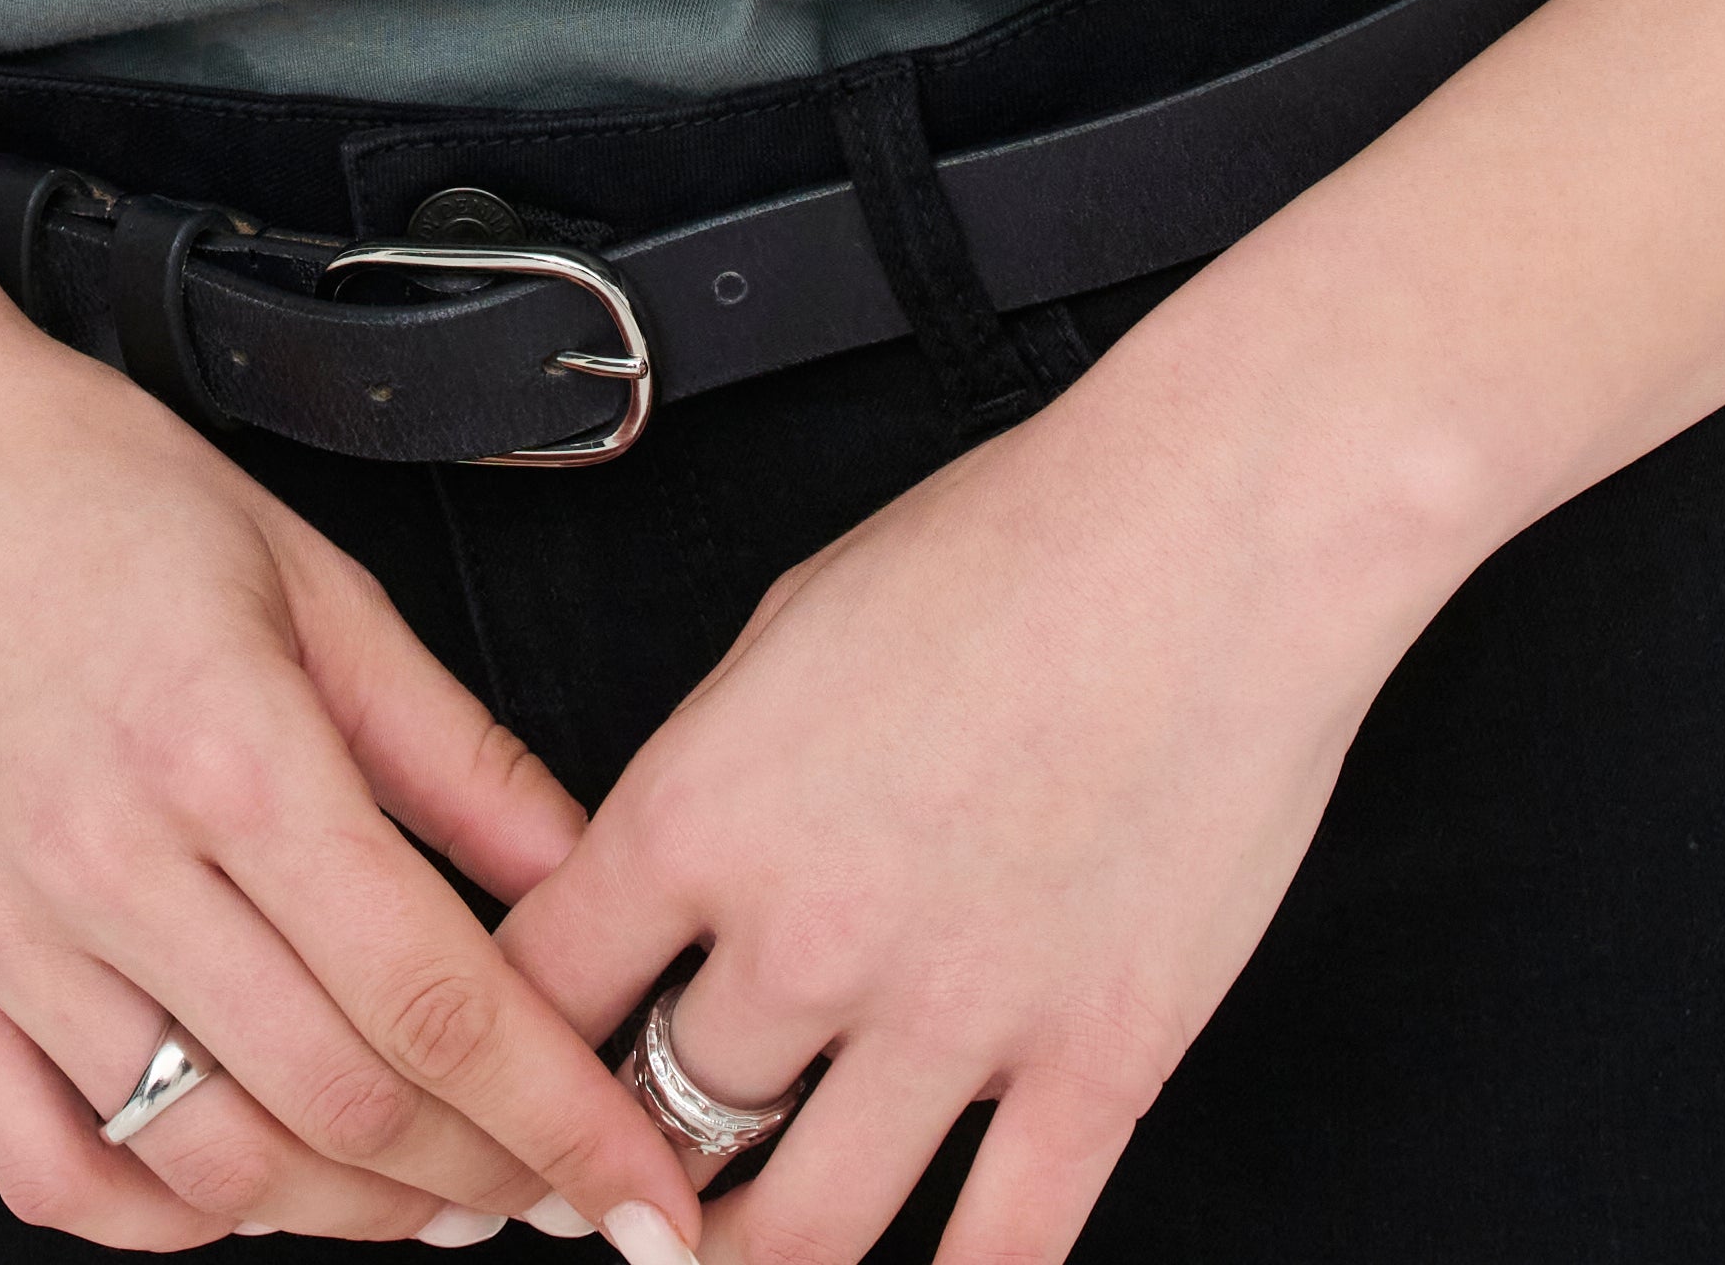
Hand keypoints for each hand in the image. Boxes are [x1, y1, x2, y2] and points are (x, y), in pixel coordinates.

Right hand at [0, 279, 707, 1253]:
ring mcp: (9, 939)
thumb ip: (454, 751)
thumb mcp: (313, 580)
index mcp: (234, 753)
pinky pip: (47, 1170)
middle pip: (339, 1104)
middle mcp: (116, 867)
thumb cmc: (87, 490)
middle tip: (553, 1185)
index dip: (558, 1116)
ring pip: (205, 1166)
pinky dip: (160, 1221)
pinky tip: (237, 1188)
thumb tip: (582, 875)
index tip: (639, 1180)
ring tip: (424, 1192)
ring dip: (343, 1212)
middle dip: (481, 1177)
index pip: (432, 997)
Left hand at [492, 350, 1444, 1264]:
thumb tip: (677, 883)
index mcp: (707, 809)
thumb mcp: (792, 619)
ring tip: (734, 1248)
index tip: (510, 1091)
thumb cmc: (1021, 537)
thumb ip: (715, 773)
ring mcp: (953, 1020)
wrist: (1216, 532)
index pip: (536, 994)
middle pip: (657, 1124)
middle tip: (632, 1175)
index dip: (507, 1056)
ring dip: (744, 1255)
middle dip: (634, 1156)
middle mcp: (809, 937)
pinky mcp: (1095, 1066)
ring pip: (799, 1232)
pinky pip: (995, 1253)